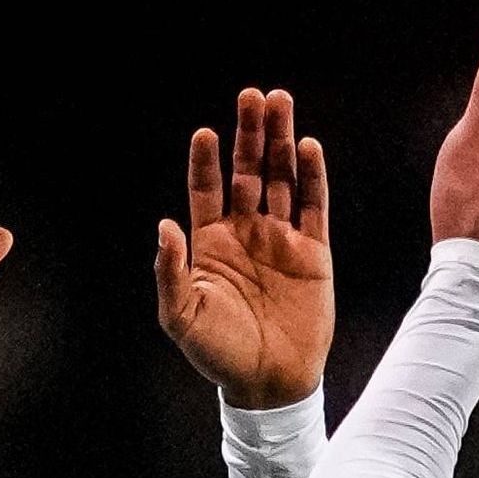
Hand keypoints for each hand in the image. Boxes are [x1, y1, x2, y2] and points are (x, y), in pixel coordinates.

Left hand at [154, 86, 332, 410]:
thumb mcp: (182, 317)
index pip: (206, 190)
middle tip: (251, 95)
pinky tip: (310, 147)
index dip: (205, 161)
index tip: (204, 134)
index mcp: (211, 243)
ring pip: (282, 178)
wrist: (269, 383)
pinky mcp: (314, 252)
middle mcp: (246, 232)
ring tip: (280, 102)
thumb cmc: (219, 353)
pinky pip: (314, 206)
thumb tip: (164, 227)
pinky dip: (313, 176)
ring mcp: (281, 239)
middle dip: (249, 134)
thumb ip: (170, 272)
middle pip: (249, 171)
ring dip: (281, 141)